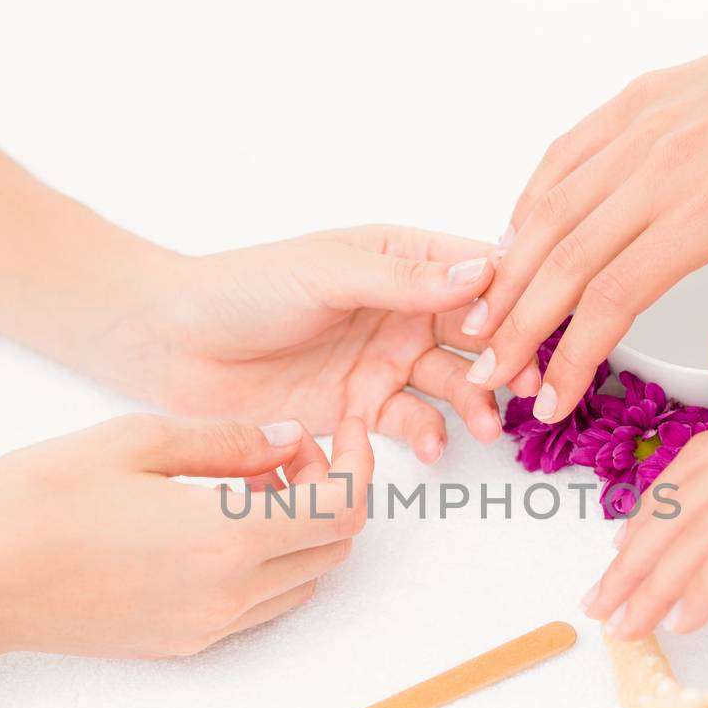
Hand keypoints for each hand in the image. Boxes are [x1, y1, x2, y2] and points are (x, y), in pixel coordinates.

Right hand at [0, 414, 372, 658]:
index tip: (340, 433)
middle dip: (332, 497)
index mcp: (228, 538)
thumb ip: (229, 440)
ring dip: (301, 534)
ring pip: (302, 582)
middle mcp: (231, 594)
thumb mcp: (136, 440)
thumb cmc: (37, 502)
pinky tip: (218, 524)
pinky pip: (259, 606)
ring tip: (249, 486)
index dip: (355, 466)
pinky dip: (266, 564)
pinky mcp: (183, 643)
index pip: (342, 510)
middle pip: (333, 550)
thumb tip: (291, 440)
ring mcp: (208, 627)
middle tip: (288, 454)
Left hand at [79, 225, 504, 463]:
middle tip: (523, 384)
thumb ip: (403, 279)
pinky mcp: (360, 412)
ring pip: (451, 384)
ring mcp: (383, 362)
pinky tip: (430, 448)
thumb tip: (482, 271)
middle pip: (476, 333)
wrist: (172, 346)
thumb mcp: (327, 273)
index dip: (512, 294)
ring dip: (474, 402)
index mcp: (400, 259)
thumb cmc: (242, 290)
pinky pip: (409, 426)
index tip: (535, 320)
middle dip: (505, 357)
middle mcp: (401, 311)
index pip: (476, 269)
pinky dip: (426, 438)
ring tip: (484, 425)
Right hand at [465, 0, 707, 417]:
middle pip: (566, 259)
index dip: (572, 355)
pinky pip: (562, 158)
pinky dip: (527, 206)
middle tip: (490, 372)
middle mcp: (664, 164)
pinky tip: (512, 245)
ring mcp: (642, 128)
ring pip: (550, 210)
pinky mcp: (632, 104)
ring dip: (508, 272)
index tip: (552, 396)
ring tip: (482, 321)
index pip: (615, 297)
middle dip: (519, 325)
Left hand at [583, 354, 707, 639]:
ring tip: (622, 624)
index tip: (628, 551)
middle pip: (682, 495)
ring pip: (698, 524)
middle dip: (634, 552)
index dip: (656, 511)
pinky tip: (681, 619)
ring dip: (652, 579)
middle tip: (601, 600)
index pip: (701, 465)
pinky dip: (702, 585)